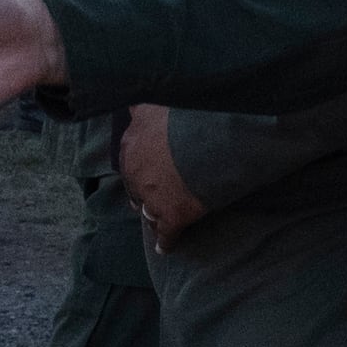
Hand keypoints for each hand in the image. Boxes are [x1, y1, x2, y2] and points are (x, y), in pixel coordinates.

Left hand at [118, 104, 202, 242]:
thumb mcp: (164, 99)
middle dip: (141, 189)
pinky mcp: (170, 216)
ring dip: (151, 215)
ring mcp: (150, 194)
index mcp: (134, 136)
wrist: (216, 137)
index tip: (147, 164)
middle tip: (152, 193)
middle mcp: (135, 166)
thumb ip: (151, 104)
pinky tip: (166, 248)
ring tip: (158, 220)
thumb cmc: (197, 113)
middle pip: (134, 184)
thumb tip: (139, 97)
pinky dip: (166, 242)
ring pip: (146, 210)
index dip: (140, 161)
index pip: (130, 152)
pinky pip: (165, 234)